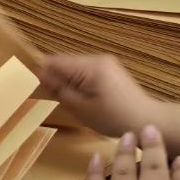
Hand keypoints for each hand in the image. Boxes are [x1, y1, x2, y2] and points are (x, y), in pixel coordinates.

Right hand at [38, 54, 161, 139]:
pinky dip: (78, 81)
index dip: (40, 71)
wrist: (147, 121)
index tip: (32, 87)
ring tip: (67, 99)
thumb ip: (58, 89)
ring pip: (74, 67)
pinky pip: (85, 71)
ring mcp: (105, 62)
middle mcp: (97, 58)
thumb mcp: (80, 107)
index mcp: (90, 66)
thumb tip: (39, 75)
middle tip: (49, 97)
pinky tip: (81, 97)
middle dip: (54, 77)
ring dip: (66, 80)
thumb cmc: (112, 117)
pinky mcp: (110, 69)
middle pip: (64, 62)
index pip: (54, 61)